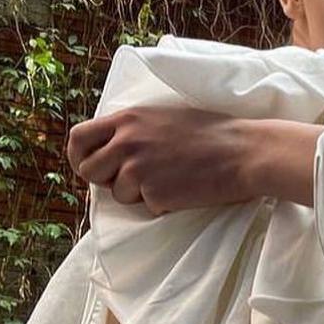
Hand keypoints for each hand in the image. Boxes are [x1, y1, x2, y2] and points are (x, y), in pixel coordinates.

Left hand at [67, 106, 257, 213]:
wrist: (244, 152)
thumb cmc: (212, 133)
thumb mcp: (165, 116)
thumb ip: (134, 129)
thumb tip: (110, 149)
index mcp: (128, 119)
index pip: (79, 137)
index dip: (79, 156)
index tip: (88, 166)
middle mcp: (127, 142)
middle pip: (89, 170)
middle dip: (105, 180)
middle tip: (129, 182)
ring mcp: (138, 169)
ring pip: (118, 194)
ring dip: (139, 194)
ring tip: (170, 180)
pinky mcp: (154, 193)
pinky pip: (146, 206)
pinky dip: (162, 204)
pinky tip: (184, 189)